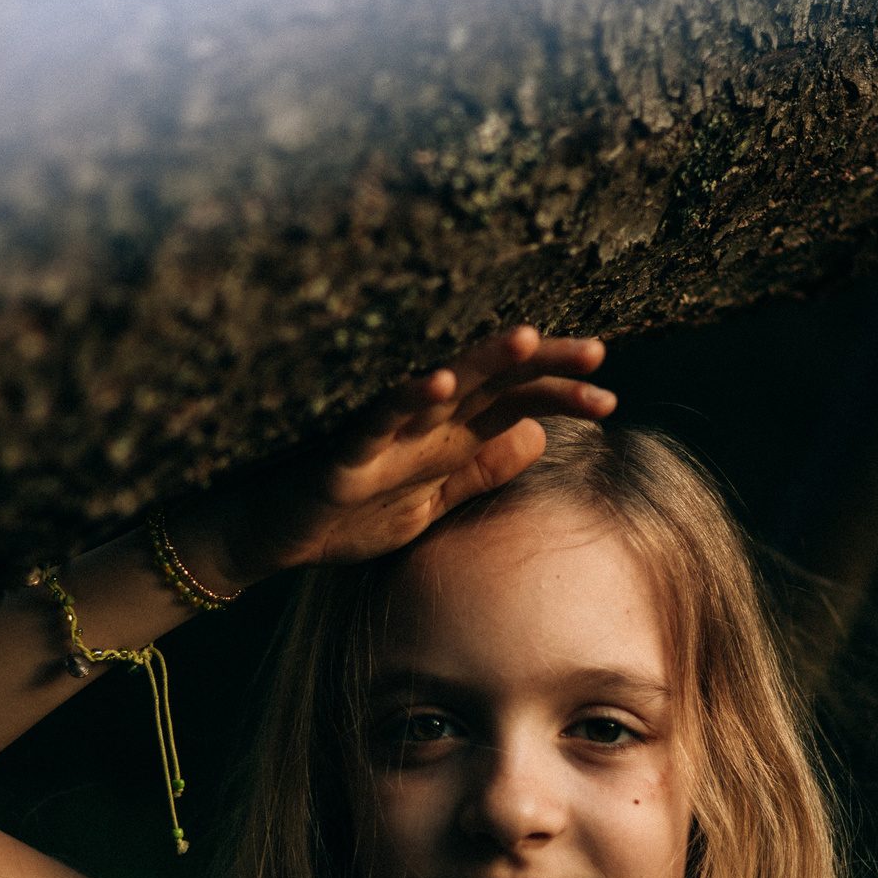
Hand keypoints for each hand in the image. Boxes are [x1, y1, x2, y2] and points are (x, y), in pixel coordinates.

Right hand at [191, 327, 614, 583]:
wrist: (268, 538)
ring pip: (440, 387)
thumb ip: (480, 472)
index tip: (609, 395)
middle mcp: (420, 423)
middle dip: (542, 367)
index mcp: (446, 436)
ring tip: (527, 339)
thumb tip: (540, 437)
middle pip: (491, 383)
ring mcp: (381, 433)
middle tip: (598, 352)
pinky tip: (440, 384)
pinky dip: (407, 400)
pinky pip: (378, 421)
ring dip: (481, 361)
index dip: (560, 394)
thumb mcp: (429, 503)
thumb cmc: (345, 513)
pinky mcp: (343, 454)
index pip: (514, 403)